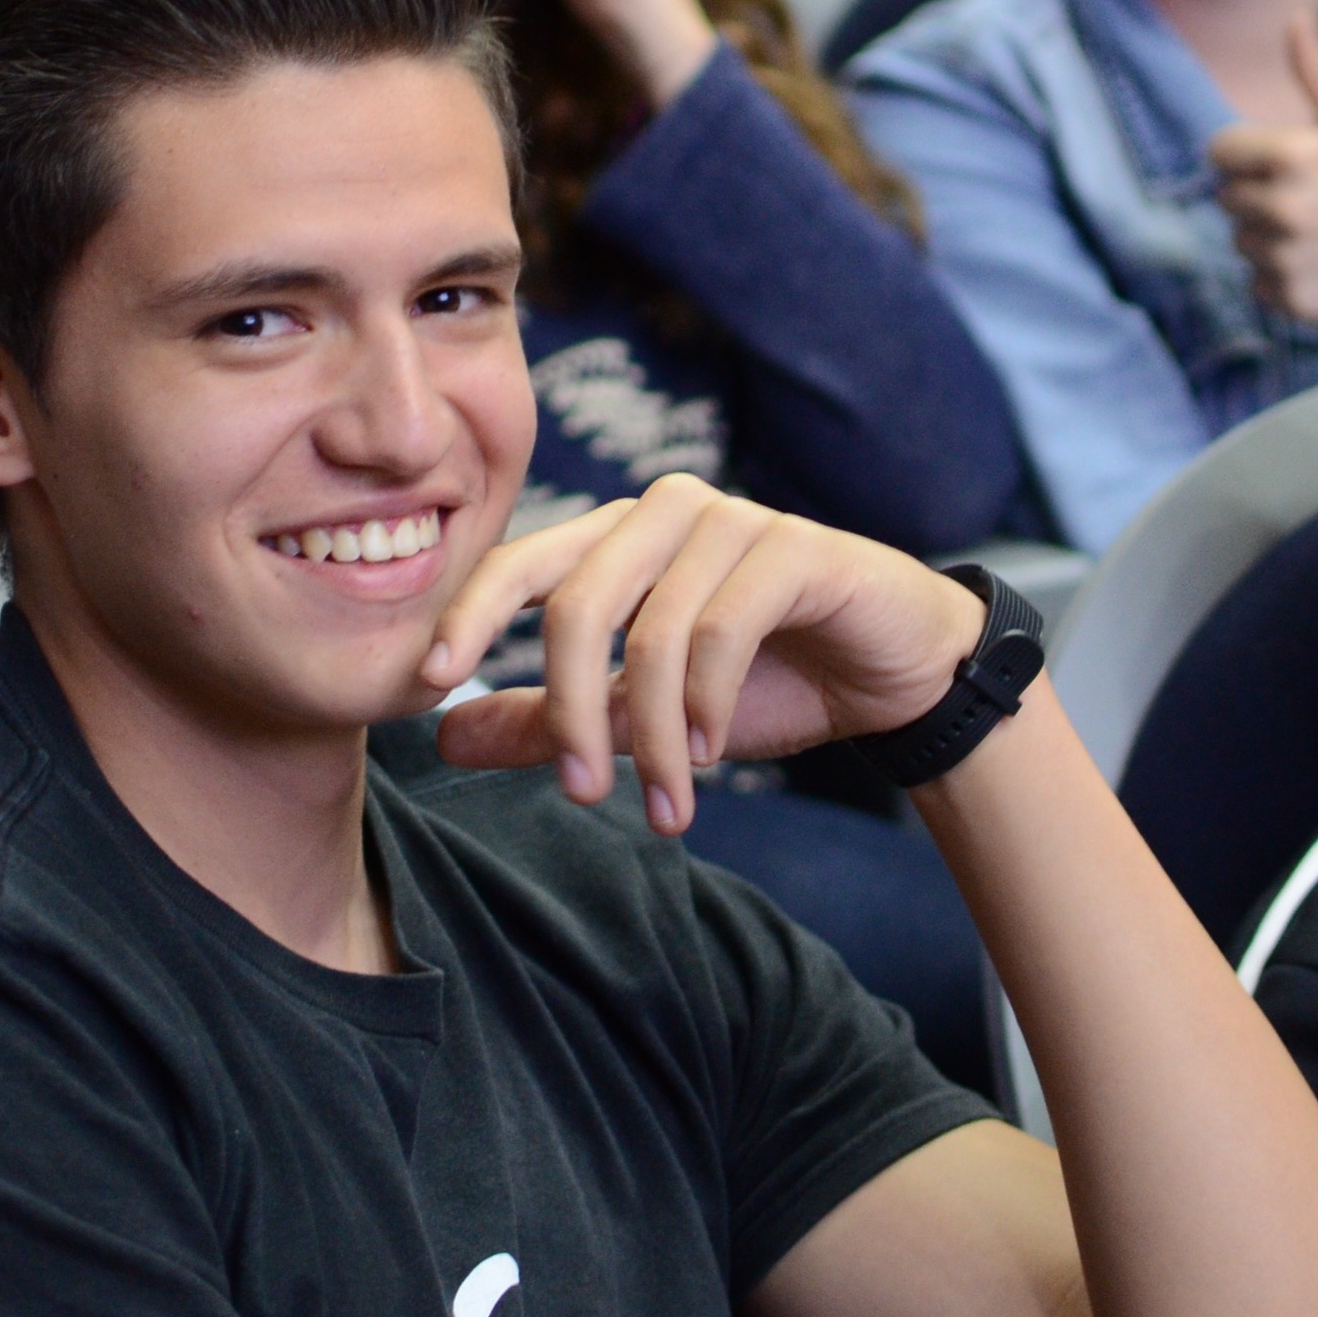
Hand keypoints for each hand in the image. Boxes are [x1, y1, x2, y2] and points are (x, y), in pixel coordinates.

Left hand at [420, 473, 990, 833]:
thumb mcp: (642, 714)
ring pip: (652, 632)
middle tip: (582, 795)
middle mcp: (663, 513)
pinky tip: (713, 753)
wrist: (892, 676)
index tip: (425, 689)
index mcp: (616, 538)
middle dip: (570, 712)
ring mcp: (729, 520)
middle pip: (575, 604)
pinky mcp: (791, 547)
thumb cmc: (765, 682)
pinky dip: (706, 705)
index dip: (467, 620)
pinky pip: (720, 629)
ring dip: (652, 735)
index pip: (518, 564)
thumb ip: (548, 721)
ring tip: (668, 803)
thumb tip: (443, 738)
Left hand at [1211, 17, 1317, 328]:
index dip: (1247, 157)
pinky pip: (1259, 285)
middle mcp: (1281, 205)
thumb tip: (1293, 19)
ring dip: (1273, 241)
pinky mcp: (1290, 299)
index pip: (1220, 151)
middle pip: (1229, 199)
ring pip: (1243, 243)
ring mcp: (1284, 257)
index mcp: (1293, 154)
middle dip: (1262, 198)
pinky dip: (1284, 282)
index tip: (1284, 166)